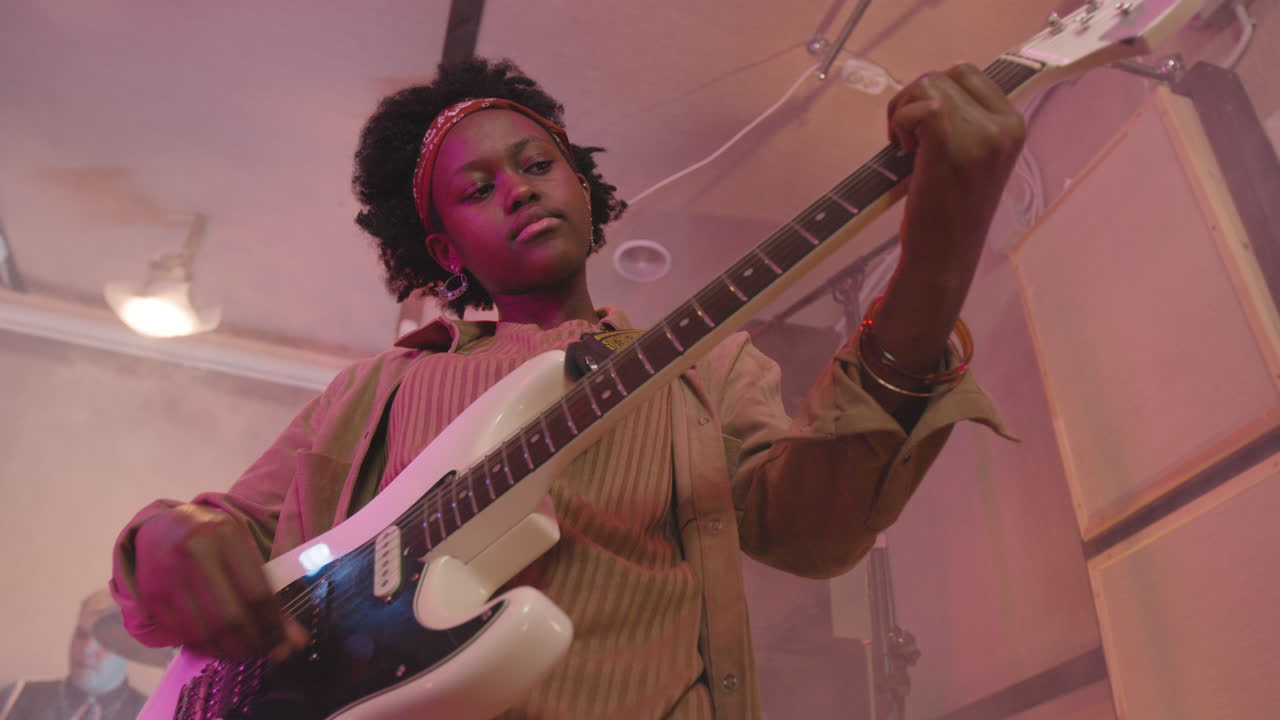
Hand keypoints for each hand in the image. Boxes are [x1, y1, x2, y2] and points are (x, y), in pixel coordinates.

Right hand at [134, 504, 306, 658]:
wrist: (160, 527)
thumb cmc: (212, 539)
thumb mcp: (242, 547)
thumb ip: (267, 587)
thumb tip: (293, 637)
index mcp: (224, 535)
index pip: (256, 592)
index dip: (274, 625)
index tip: (289, 643)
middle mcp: (193, 554)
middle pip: (230, 617)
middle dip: (254, 643)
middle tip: (270, 652)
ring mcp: (168, 577)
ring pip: (205, 631)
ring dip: (231, 651)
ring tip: (249, 652)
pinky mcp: (152, 598)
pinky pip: (183, 635)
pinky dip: (206, 648)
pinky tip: (221, 648)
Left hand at [887, 63, 1026, 285]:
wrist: (945, 256)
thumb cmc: (949, 212)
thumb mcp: (972, 158)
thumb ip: (965, 123)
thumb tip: (931, 89)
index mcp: (1013, 125)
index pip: (967, 72)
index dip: (936, 93)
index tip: (926, 129)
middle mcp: (1004, 125)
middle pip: (944, 75)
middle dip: (915, 100)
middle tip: (909, 140)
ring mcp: (980, 133)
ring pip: (927, 85)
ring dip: (904, 112)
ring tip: (907, 148)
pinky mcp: (951, 143)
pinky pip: (917, 106)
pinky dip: (899, 123)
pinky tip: (904, 153)